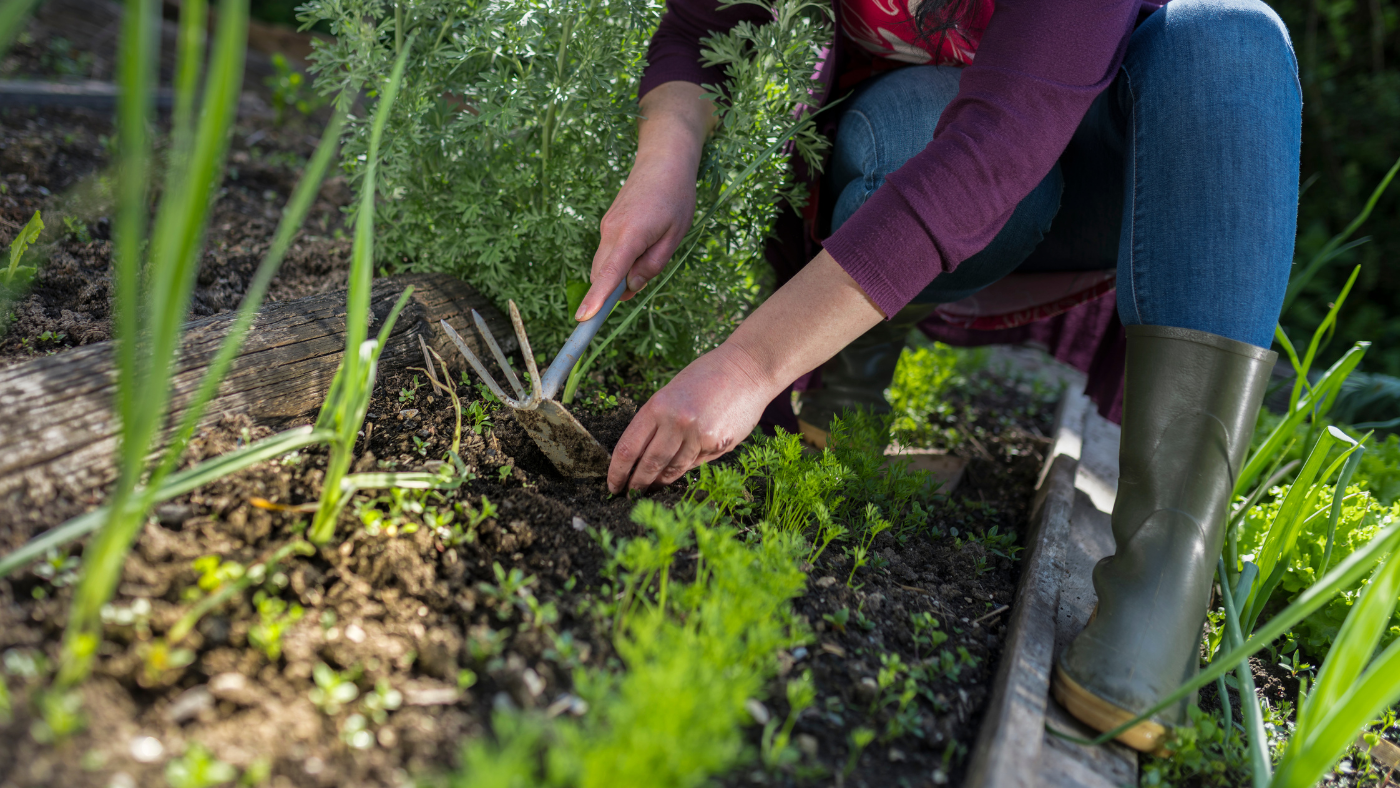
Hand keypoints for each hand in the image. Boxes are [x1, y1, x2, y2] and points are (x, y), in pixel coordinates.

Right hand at [576, 81, 714, 321]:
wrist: (662, 160)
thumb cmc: (676, 197)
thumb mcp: (674, 236)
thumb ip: (652, 265)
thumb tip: (630, 289)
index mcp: (631, 235)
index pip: (609, 274)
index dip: (597, 298)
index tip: (584, 318)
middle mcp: (611, 231)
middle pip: (602, 275)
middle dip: (615, 289)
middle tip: (644, 279)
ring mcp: (606, 227)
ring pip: (604, 265)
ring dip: (619, 274)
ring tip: (652, 249)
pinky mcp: (608, 224)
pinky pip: (608, 253)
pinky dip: (619, 262)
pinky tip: (643, 245)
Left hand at [608, 343, 778, 491]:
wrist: (747, 369)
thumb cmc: (707, 376)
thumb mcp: (671, 393)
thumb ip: (658, 423)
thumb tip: (643, 456)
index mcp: (658, 406)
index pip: (628, 448)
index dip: (617, 471)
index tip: (613, 484)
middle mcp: (676, 422)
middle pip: (648, 464)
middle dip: (636, 483)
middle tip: (630, 494)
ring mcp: (699, 436)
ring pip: (672, 469)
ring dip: (659, 482)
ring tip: (650, 488)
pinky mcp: (718, 445)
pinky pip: (694, 464)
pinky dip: (683, 470)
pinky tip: (676, 474)